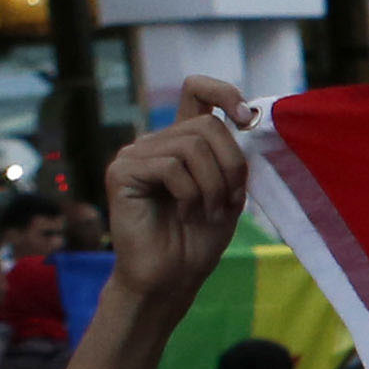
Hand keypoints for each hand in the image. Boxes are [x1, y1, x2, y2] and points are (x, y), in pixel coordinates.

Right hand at [101, 76, 252, 305]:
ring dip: (213, 185)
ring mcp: (135, 154)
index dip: (224, 92)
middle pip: (207, 125)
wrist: (171, 279)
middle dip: (231, 165)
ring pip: (192, 146)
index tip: (246, 117)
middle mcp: (155, 142)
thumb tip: (246, 117)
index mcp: (181, 141)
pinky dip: (190, 194)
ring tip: (206, 212)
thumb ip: (233, 156)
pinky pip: (172, 166)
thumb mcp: (229, 191)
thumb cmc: (199, 239)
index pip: (197, 90)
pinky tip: (184, 214)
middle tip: (227, 201)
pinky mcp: (122, 171)